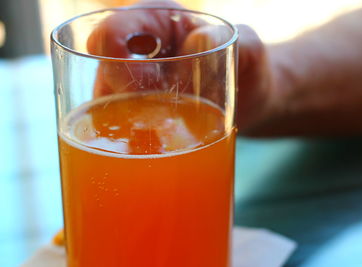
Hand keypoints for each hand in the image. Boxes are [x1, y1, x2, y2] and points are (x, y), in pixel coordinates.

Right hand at [87, 0, 270, 132]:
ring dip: (117, 124)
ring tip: (151, 139)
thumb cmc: (249, 68)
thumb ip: (231, 40)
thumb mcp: (251, 49)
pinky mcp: (137, 111)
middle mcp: (136, 51)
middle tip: (152, 116)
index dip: (118, 58)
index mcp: (156, 20)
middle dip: (116, 97)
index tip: (152, 86)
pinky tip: (147, 149)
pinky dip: (125, 138)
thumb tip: (194, 45)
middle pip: (99, 70)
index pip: (112, 32)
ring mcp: (134, 83)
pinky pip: (115, 124)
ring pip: (102, 102)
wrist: (251, 101)